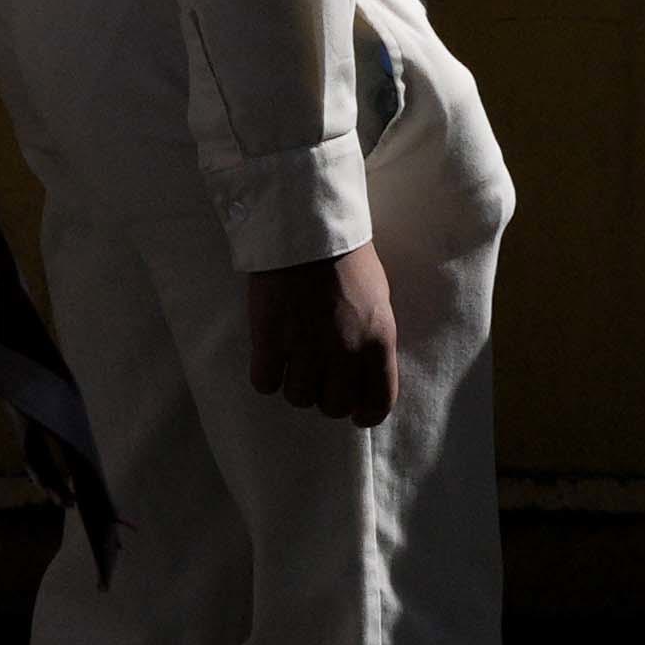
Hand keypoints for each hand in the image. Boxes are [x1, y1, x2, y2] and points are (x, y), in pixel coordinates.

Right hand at [238, 245, 397, 428]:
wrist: (305, 230)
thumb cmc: (347, 259)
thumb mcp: (378, 301)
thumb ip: (373, 339)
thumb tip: (363, 367)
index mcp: (377, 343)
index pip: (378, 402)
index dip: (365, 414)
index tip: (354, 412)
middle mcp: (345, 353)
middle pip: (333, 406)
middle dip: (325, 396)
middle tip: (316, 376)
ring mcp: (306, 349)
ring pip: (298, 397)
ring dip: (294, 385)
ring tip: (291, 363)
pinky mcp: (270, 340)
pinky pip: (266, 382)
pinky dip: (266, 376)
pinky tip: (268, 359)